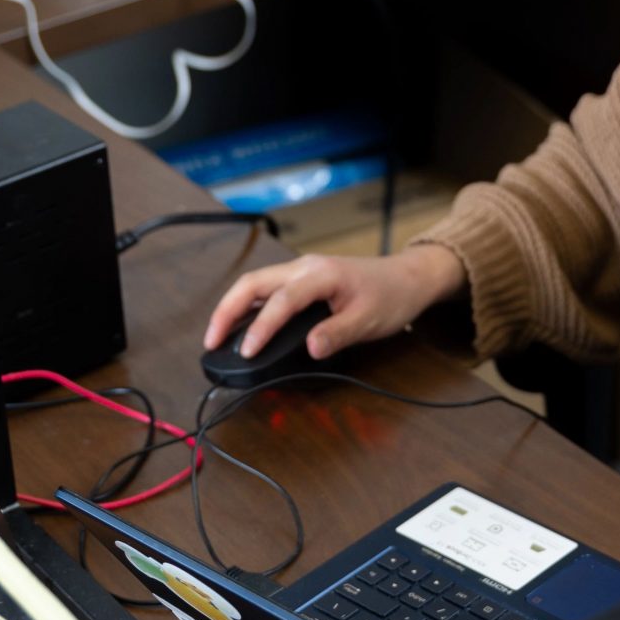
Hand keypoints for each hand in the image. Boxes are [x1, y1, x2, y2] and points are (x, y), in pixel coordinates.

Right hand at [201, 247, 466, 361]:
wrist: (408, 278)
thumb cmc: (391, 296)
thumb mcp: (370, 320)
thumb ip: (339, 333)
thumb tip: (311, 348)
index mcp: (321, 275)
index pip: (281, 301)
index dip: (260, 327)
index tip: (246, 352)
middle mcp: (305, 268)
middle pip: (253, 283)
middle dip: (227, 310)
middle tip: (211, 341)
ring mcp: (301, 271)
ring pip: (256, 284)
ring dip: (233, 306)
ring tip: (217, 336)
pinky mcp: (303, 279)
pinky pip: (267, 289)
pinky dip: (248, 306)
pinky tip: (241, 325)